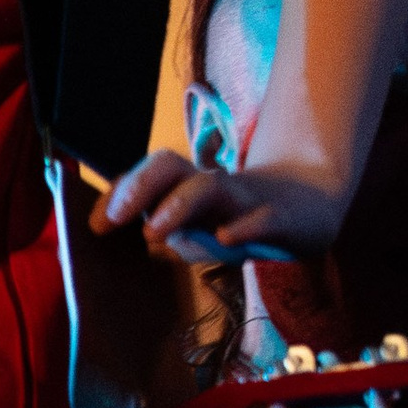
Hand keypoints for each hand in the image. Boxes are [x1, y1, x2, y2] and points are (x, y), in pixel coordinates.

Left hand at [96, 151, 348, 266]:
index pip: (148, 177)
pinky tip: (226, 239)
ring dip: (177, 206)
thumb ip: (167, 226)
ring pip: (209, 188)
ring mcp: (246, 199)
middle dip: (138, 188)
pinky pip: (262, 218)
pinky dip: (243, 227)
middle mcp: (212, 186)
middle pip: (170, 168)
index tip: (95, 224)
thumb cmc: (242, 217)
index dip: (120, 194)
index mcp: (189, 186)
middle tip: (116, 219)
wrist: (311, 205)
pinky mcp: (282, 217)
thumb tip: (129, 233)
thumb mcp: (200, 224)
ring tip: (155, 234)